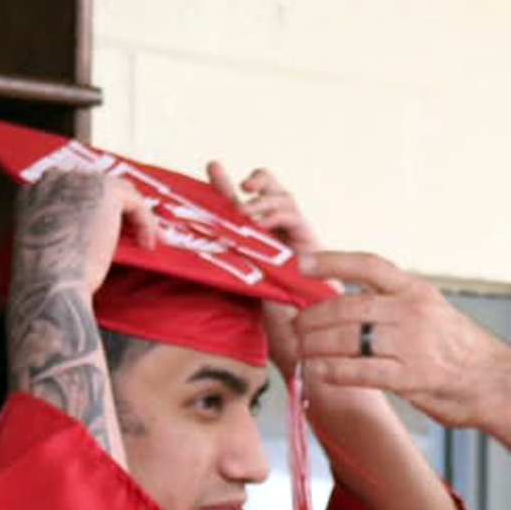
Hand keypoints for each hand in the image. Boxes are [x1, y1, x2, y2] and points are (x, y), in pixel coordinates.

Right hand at [10, 171, 155, 299]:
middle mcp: (53, 180)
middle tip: (136, 235)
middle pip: (96, 187)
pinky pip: (134, 202)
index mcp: (34, 194)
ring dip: (135, 217)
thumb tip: (96, 236)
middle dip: (118, 211)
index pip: (73, 193)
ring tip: (145, 242)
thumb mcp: (50, 249)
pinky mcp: (105, 191)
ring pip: (118, 192)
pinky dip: (145, 222)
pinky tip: (147, 244)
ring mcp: (78, 181)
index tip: (111, 231)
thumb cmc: (49, 281)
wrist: (52, 285)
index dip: (96, 212)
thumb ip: (65, 232)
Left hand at [209, 161, 318, 377]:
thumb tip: (197, 262)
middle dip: (258, 181)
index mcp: (266, 241)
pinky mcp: (312, 244)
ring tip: (246, 213)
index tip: (213, 167)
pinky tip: (260, 222)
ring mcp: (300, 238)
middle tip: (239, 185)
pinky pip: (295, 217)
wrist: (309, 342)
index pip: (249, 203)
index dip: (230, 184)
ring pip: (285, 199)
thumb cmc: (277, 321)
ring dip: (263, 199)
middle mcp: (285, 236)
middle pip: (274, 191)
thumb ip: (228, 262)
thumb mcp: (242, 284)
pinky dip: (276, 213)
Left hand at [291, 251, 510, 429]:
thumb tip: (351, 309)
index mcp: (416, 291)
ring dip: (315, 347)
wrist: (497, 383)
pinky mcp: (410, 377)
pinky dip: (333, 372)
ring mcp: (411, 344)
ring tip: (302, 352)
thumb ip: (396, 307)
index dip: (331, 261)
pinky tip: (320, 374)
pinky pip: (359, 371)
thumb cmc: (460, 351)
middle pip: (346, 308)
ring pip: (346, 339)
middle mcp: (412, 311)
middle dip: (312, 319)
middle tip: (296, 328)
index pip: (367, 265)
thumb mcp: (433, 312)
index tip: (302, 263)